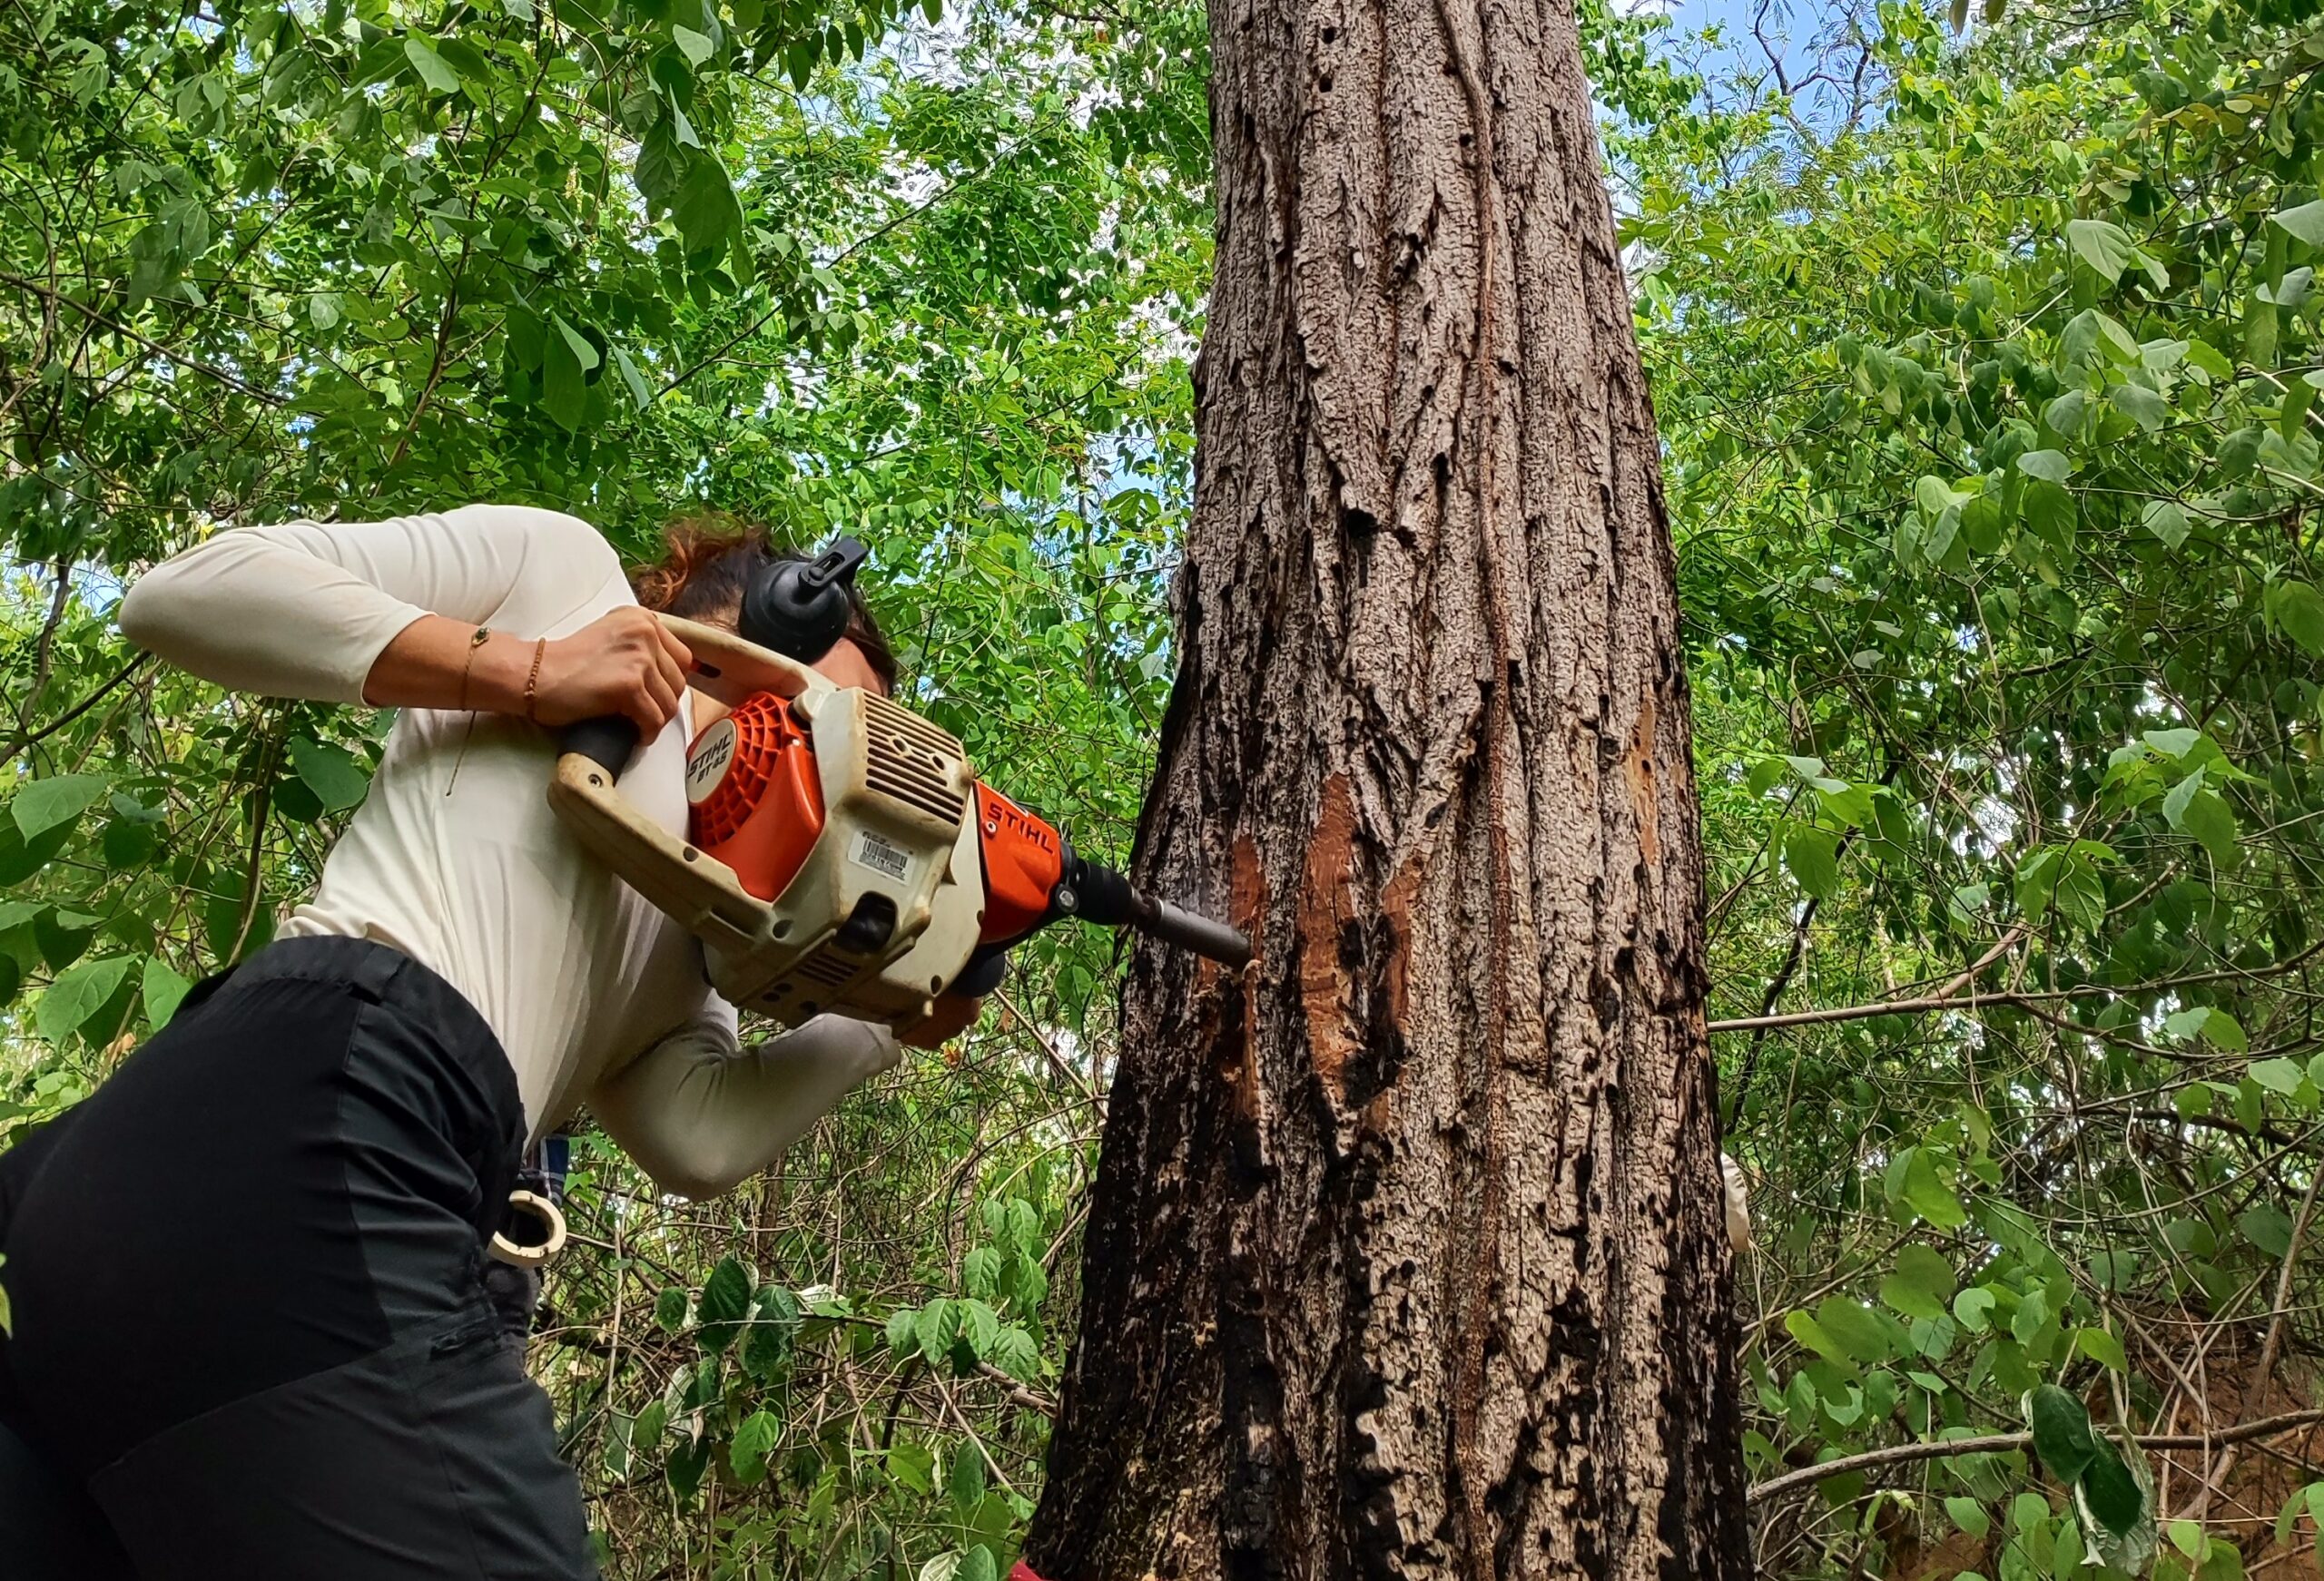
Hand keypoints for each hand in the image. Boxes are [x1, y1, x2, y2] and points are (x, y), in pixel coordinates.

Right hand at [524, 607, 694, 736]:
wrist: (533, 675)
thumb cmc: (565, 664)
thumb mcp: (611, 638)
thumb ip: (640, 647)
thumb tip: (668, 678)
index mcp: (641, 618)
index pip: (681, 657)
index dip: (669, 682)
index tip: (654, 696)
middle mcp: (644, 631)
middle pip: (679, 681)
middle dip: (663, 703)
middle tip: (643, 714)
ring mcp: (638, 657)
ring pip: (669, 703)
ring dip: (655, 720)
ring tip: (636, 725)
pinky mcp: (630, 685)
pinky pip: (654, 720)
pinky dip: (646, 733)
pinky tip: (635, 735)